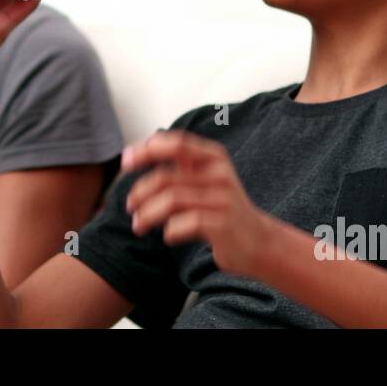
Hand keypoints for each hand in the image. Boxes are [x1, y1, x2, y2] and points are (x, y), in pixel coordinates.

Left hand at [123, 130, 278, 277]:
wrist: (260, 242)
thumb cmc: (223, 208)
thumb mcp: (207, 178)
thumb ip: (180, 164)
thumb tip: (135, 152)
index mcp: (214, 156)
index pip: (175, 144)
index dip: (146, 150)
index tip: (125, 161)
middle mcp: (220, 174)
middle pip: (166, 177)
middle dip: (140, 192)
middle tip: (130, 206)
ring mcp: (223, 199)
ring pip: (171, 201)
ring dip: (148, 214)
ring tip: (138, 225)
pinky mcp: (223, 224)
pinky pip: (184, 224)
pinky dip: (170, 231)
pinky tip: (168, 236)